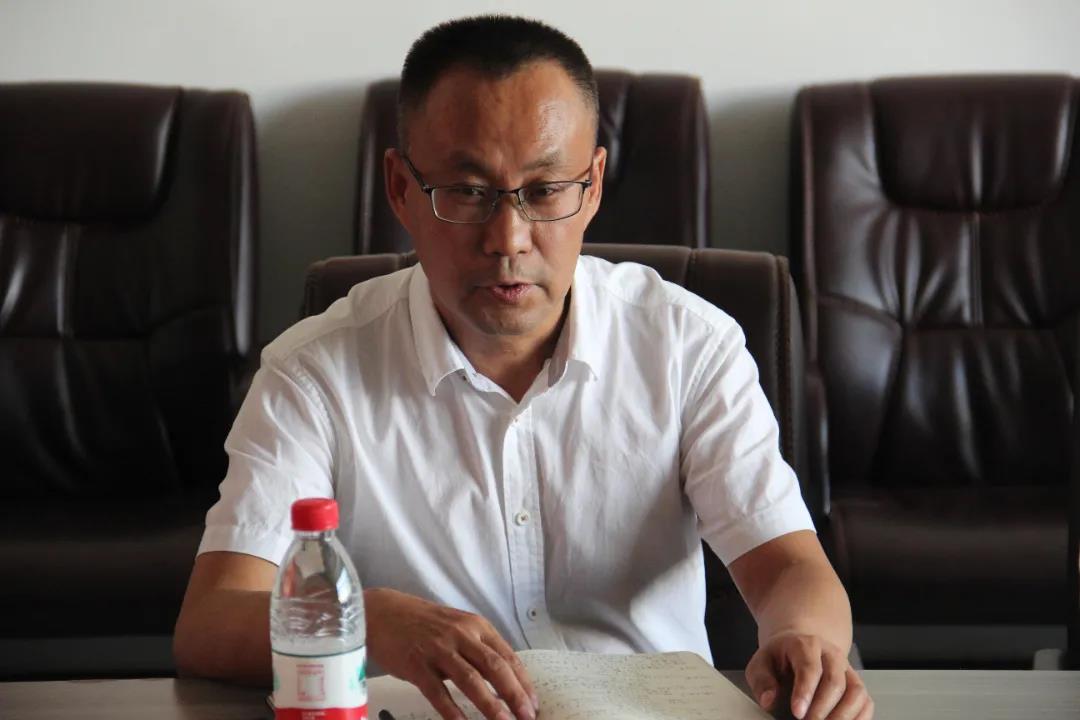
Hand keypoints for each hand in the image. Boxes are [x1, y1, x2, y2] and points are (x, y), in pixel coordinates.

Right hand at [364, 588, 538, 719]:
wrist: (382, 613)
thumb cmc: (421, 623)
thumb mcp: (457, 627)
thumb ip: (478, 648)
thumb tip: (504, 680)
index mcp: (475, 626)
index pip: (507, 656)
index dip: (523, 682)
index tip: (533, 703)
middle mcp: (461, 635)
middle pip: (495, 667)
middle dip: (515, 695)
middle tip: (527, 717)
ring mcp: (438, 649)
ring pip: (471, 680)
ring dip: (490, 705)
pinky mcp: (416, 664)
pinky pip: (438, 692)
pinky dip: (452, 711)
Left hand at [745, 631, 872, 719]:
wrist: (799, 646)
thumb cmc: (781, 658)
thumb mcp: (761, 662)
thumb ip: (762, 681)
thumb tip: (768, 700)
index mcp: (806, 645)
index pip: (809, 668)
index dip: (805, 692)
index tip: (797, 713)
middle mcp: (831, 655)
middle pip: (835, 682)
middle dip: (822, 710)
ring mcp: (847, 669)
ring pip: (856, 692)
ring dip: (842, 717)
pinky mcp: (856, 684)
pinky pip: (865, 702)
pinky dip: (858, 719)